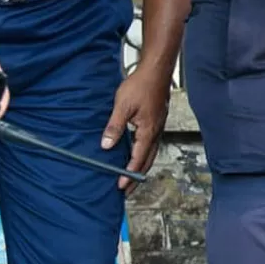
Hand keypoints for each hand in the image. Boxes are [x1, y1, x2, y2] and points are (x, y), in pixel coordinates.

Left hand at [102, 66, 170, 191]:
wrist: (156, 72)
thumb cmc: (141, 86)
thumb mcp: (122, 106)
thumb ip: (115, 127)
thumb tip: (106, 145)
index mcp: (148, 132)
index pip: (138, 159)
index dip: (129, 174)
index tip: (121, 186)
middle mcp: (156, 133)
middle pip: (147, 162)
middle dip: (137, 178)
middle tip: (127, 190)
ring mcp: (158, 129)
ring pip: (151, 155)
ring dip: (141, 168)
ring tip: (132, 177)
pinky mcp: (156, 124)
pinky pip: (151, 146)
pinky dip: (144, 156)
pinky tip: (137, 155)